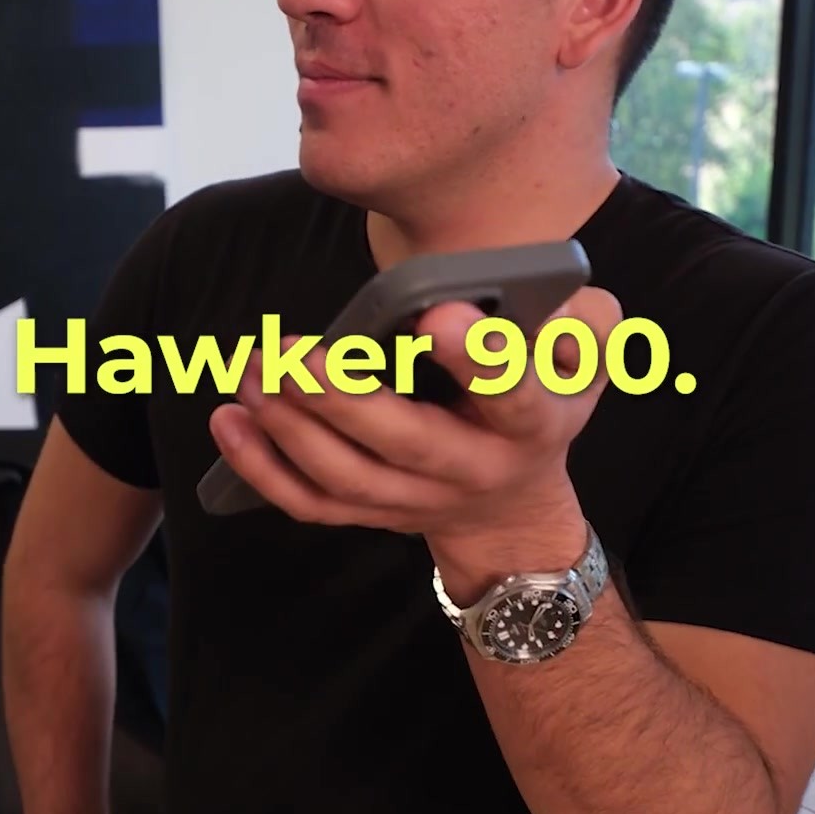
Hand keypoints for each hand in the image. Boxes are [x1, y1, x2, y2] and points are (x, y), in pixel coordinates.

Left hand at [208, 285, 620, 550]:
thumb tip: (556, 299)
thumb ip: (586, 325)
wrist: (514, 511)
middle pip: (404, 442)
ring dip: (289, 426)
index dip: (477, 360)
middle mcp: (471, 470)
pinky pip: (309, 502)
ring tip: (254, 369)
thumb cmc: (541, 408)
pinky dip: (261, 467)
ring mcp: (415, 500)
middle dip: (340, 397)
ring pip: (345, 476)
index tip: (437, 315)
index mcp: (530, 424)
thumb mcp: (585, 366)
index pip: (512, 395)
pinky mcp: (370, 514)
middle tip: (288, 350)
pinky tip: (228, 421)